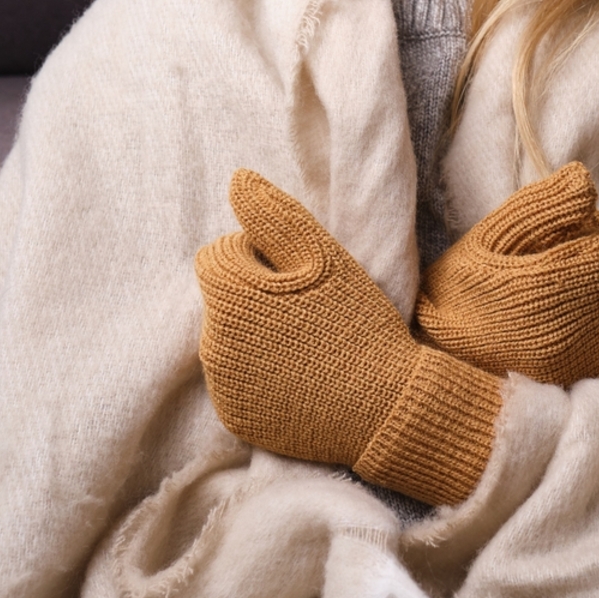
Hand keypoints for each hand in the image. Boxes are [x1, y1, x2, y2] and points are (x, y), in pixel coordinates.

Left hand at [196, 170, 502, 504]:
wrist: (385, 406)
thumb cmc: (358, 324)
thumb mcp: (324, 257)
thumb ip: (274, 214)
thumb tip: (236, 178)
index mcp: (228, 294)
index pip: (220, 255)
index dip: (260, 257)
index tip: (301, 277)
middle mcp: (212, 341)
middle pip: (222, 299)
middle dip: (255, 296)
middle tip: (309, 312)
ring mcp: (222, 385)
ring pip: (228, 341)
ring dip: (256, 335)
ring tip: (307, 346)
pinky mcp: (235, 418)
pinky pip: (237, 383)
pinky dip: (261, 376)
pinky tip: (301, 378)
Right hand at [416, 162, 598, 385]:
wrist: (435, 363)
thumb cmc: (457, 293)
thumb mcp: (489, 239)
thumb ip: (540, 206)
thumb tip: (585, 180)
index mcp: (554, 287)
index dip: (584, 233)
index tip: (551, 238)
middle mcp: (578, 328)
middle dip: (584, 261)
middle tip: (541, 264)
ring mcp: (585, 359)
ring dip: (585, 290)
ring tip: (540, 296)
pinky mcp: (584, 377)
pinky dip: (583, 321)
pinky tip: (547, 321)